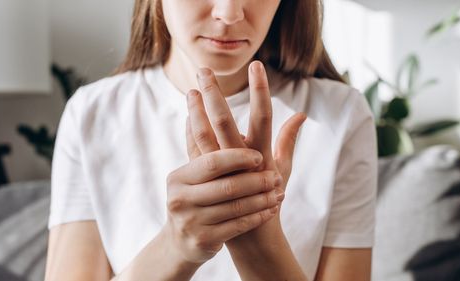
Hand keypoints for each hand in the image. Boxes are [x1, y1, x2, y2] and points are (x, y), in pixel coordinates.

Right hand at [162, 147, 281, 264]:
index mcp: (180, 176)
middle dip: (255, 180)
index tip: (260, 156)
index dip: (237, 158)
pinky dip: (257, 216)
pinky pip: (238, 226)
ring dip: (261, 199)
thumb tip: (194, 92)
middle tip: (276, 176)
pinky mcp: (203, 240)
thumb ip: (201, 137)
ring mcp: (190, 221)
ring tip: (279, 192)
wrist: (182, 241)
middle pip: (227, 186)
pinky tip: (271, 210)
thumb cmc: (196, 197)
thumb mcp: (196, 172)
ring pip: (236, 207)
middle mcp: (181, 198)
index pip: (212, 162)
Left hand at [186, 61, 305, 241]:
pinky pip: (195, 150)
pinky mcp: (207, 180)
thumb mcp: (283, 168)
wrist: (251, 234)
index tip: (257, 66)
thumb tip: (301, 113)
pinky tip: (188, 115)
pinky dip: (191, 131)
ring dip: (195, 110)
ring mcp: (221, 170)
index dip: (260, 90)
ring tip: (190, 89)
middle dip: (213, 94)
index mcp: (263, 154)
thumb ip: (288, 138)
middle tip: (204, 70)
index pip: (263, 115)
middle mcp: (241, 160)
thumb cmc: (270, 198)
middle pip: (224, 121)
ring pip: (203, 135)